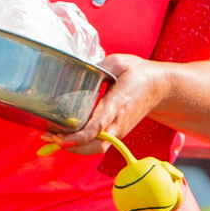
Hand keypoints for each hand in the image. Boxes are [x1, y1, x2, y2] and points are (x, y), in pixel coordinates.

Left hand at [53, 54, 171, 155]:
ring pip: (95, 148)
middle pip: (95, 145)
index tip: (63, 138)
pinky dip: (80, 145)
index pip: (99, 125)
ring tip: (51, 136)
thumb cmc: (138, 73)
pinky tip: (63, 136)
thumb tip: (77, 73)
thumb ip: (98, 68)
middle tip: (49, 136)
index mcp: (119, 103)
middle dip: (71, 145)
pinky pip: (97, 145)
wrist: (160, 87)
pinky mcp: (117, 133)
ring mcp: (118, 130)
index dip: (81, 136)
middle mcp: (119, 122)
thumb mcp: (119, 62)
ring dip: (73, 147)